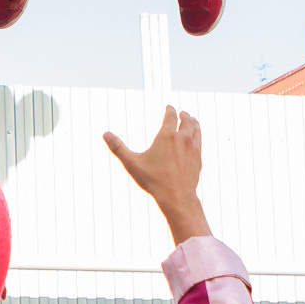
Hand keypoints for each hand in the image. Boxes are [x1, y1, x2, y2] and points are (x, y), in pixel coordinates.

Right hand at [101, 106, 211, 245]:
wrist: (176, 196)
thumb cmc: (153, 180)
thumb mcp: (132, 163)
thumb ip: (118, 148)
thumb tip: (105, 134)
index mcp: (167, 136)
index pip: (171, 116)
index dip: (170, 110)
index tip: (169, 107)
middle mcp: (183, 139)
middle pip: (187, 121)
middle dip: (184, 115)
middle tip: (182, 113)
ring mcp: (193, 148)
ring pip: (196, 130)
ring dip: (194, 123)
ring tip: (192, 120)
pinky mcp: (198, 158)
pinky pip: (200, 142)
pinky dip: (198, 135)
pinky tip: (196, 139)